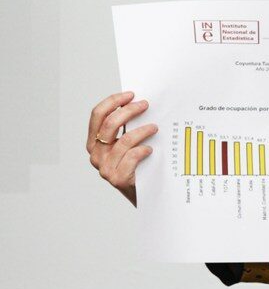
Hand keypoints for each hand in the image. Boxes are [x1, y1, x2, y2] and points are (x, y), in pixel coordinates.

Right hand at [86, 91, 157, 206]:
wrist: (143, 194)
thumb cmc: (137, 166)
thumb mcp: (127, 145)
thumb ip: (126, 129)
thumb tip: (139, 104)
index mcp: (94, 142)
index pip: (97, 115)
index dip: (113, 102)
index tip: (130, 94)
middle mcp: (96, 154)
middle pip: (110, 123)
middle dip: (129, 110)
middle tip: (145, 105)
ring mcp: (105, 167)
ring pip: (124, 140)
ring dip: (143, 130)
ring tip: (155, 127)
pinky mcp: (117, 178)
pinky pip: (132, 156)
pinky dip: (143, 150)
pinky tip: (150, 149)